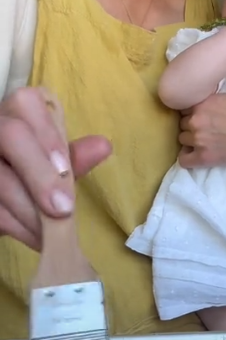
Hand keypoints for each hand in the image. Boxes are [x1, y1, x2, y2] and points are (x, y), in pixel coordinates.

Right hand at [0, 87, 111, 248]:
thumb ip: (72, 156)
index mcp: (18, 110)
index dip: (48, 136)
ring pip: (1, 179)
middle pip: (11, 135)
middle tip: (63, 211)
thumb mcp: (52, 163)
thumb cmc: (30, 173)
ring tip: (53, 233)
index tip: (66, 170)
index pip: (28, 102)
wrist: (4, 195)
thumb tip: (103, 146)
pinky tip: (34, 237)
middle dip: (40, 176)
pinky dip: (15, 225)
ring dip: (30, 212)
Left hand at [178, 93, 225, 168]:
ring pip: (182, 139)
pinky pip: (184, 159)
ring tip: (205, 141)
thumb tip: (202, 107)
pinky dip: (188, 156)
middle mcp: (196, 120)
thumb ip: (211, 102)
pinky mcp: (205, 157)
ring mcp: (199, 139)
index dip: (193, 112)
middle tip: (206, 129)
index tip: (201, 116)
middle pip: (182, 124)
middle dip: (192, 125)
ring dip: (191, 139)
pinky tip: (197, 154)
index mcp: (202, 103)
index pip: (184, 107)